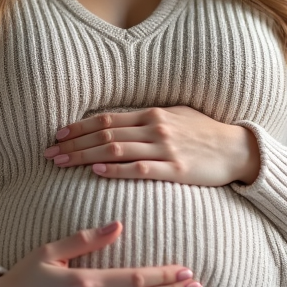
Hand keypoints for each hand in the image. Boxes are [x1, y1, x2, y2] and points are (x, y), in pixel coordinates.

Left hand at [45, 106, 260, 186]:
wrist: (237, 149)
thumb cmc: (203, 132)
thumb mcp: (175, 115)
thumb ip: (147, 118)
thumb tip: (119, 121)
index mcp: (152, 114)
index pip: (106, 119)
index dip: (79, 126)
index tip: (58, 135)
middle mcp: (155, 128)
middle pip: (104, 134)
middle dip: (74, 143)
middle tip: (49, 153)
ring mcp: (165, 149)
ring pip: (115, 151)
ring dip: (85, 156)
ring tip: (63, 163)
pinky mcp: (175, 170)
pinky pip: (139, 169)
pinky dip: (115, 170)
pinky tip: (96, 172)